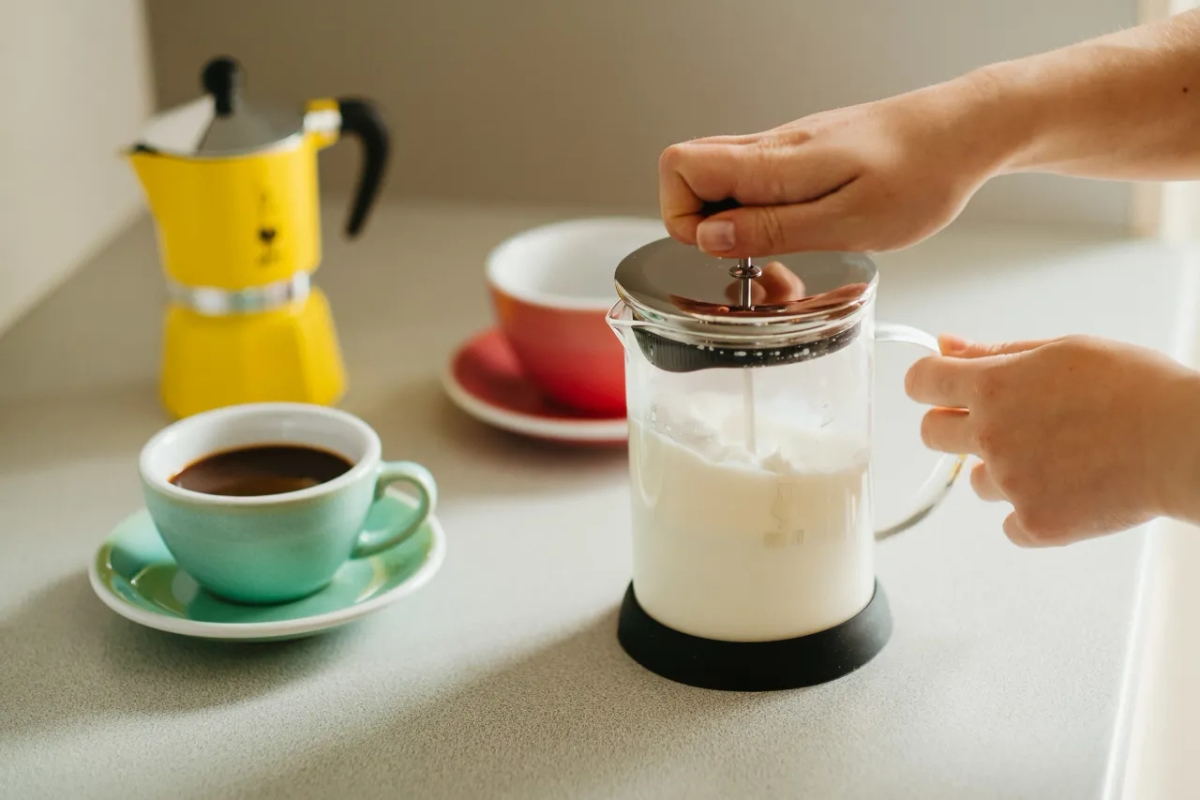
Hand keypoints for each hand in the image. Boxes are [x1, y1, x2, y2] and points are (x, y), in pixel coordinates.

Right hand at [659, 74, 1011, 257]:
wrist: (966, 130)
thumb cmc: (923, 174)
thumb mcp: (850, 222)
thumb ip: (774, 229)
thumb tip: (708, 237)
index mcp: (775, 161)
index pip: (679, 167)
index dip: (683, 217)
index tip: (723, 251)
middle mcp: (771, 147)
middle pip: (688, 172)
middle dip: (702, 225)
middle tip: (752, 257)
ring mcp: (785, 148)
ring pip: (721, 180)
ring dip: (735, 224)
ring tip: (784, 251)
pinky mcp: (802, 154)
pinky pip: (754, 181)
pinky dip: (762, 214)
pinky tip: (803, 231)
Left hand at [905, 334, 1199, 545]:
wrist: (1183, 442)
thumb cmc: (1136, 388)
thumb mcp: (1062, 350)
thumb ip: (997, 353)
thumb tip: (947, 344)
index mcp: (993, 387)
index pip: (921, 382)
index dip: (930, 384)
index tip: (941, 388)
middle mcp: (991, 435)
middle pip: (931, 434)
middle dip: (955, 427)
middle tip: (1002, 424)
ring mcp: (1011, 482)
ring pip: (977, 480)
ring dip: (1003, 470)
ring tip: (1059, 456)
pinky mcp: (1035, 523)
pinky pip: (1009, 523)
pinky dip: (1032, 512)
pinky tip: (1068, 491)